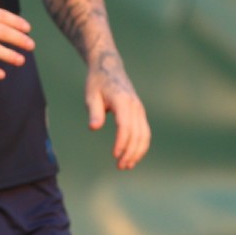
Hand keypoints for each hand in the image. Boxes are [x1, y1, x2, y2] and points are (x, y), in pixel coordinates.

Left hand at [85, 52, 149, 169]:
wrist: (109, 68)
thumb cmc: (97, 83)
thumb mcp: (91, 95)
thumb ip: (94, 111)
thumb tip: (94, 128)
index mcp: (122, 100)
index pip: (125, 125)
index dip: (121, 142)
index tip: (114, 155)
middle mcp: (135, 105)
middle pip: (138, 133)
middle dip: (130, 152)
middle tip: (120, 166)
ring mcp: (139, 109)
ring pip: (144, 134)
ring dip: (138, 152)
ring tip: (127, 165)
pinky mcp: (140, 113)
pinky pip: (145, 132)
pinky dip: (141, 146)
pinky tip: (133, 156)